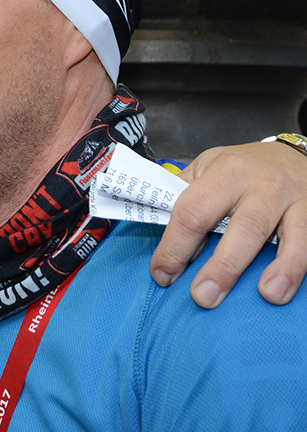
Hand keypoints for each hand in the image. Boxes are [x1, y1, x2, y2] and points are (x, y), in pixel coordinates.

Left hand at [151, 141, 306, 307]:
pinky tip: (290, 287)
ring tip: (268, 294)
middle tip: (202, 297)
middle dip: (221, 266)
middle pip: (241, 226)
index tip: (163, 274)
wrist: (294, 155)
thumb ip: (186, 196)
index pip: (193, 211)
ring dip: (279, 267)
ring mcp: (294, 199)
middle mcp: (262, 184)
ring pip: (286, 235)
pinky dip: (300, 265)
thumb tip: (159, 233)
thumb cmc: (243, 168)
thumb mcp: (209, 168)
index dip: (174, 246)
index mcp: (225, 172)